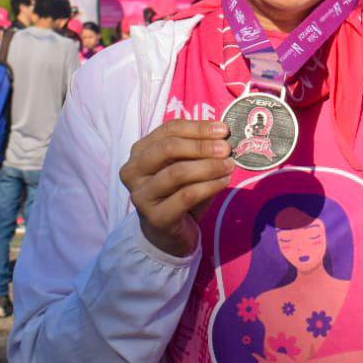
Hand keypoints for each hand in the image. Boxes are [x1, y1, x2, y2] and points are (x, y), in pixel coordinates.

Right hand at [120, 119, 234, 257]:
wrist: (168, 235)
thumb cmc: (178, 194)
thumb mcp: (186, 167)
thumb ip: (198, 150)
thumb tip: (223, 136)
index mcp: (139, 152)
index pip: (169, 130)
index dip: (198, 127)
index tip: (223, 129)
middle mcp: (133, 172)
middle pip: (167, 148)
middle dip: (201, 145)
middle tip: (226, 148)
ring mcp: (141, 196)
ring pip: (176, 173)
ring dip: (208, 166)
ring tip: (229, 165)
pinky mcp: (155, 217)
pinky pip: (186, 196)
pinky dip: (209, 186)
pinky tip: (224, 182)